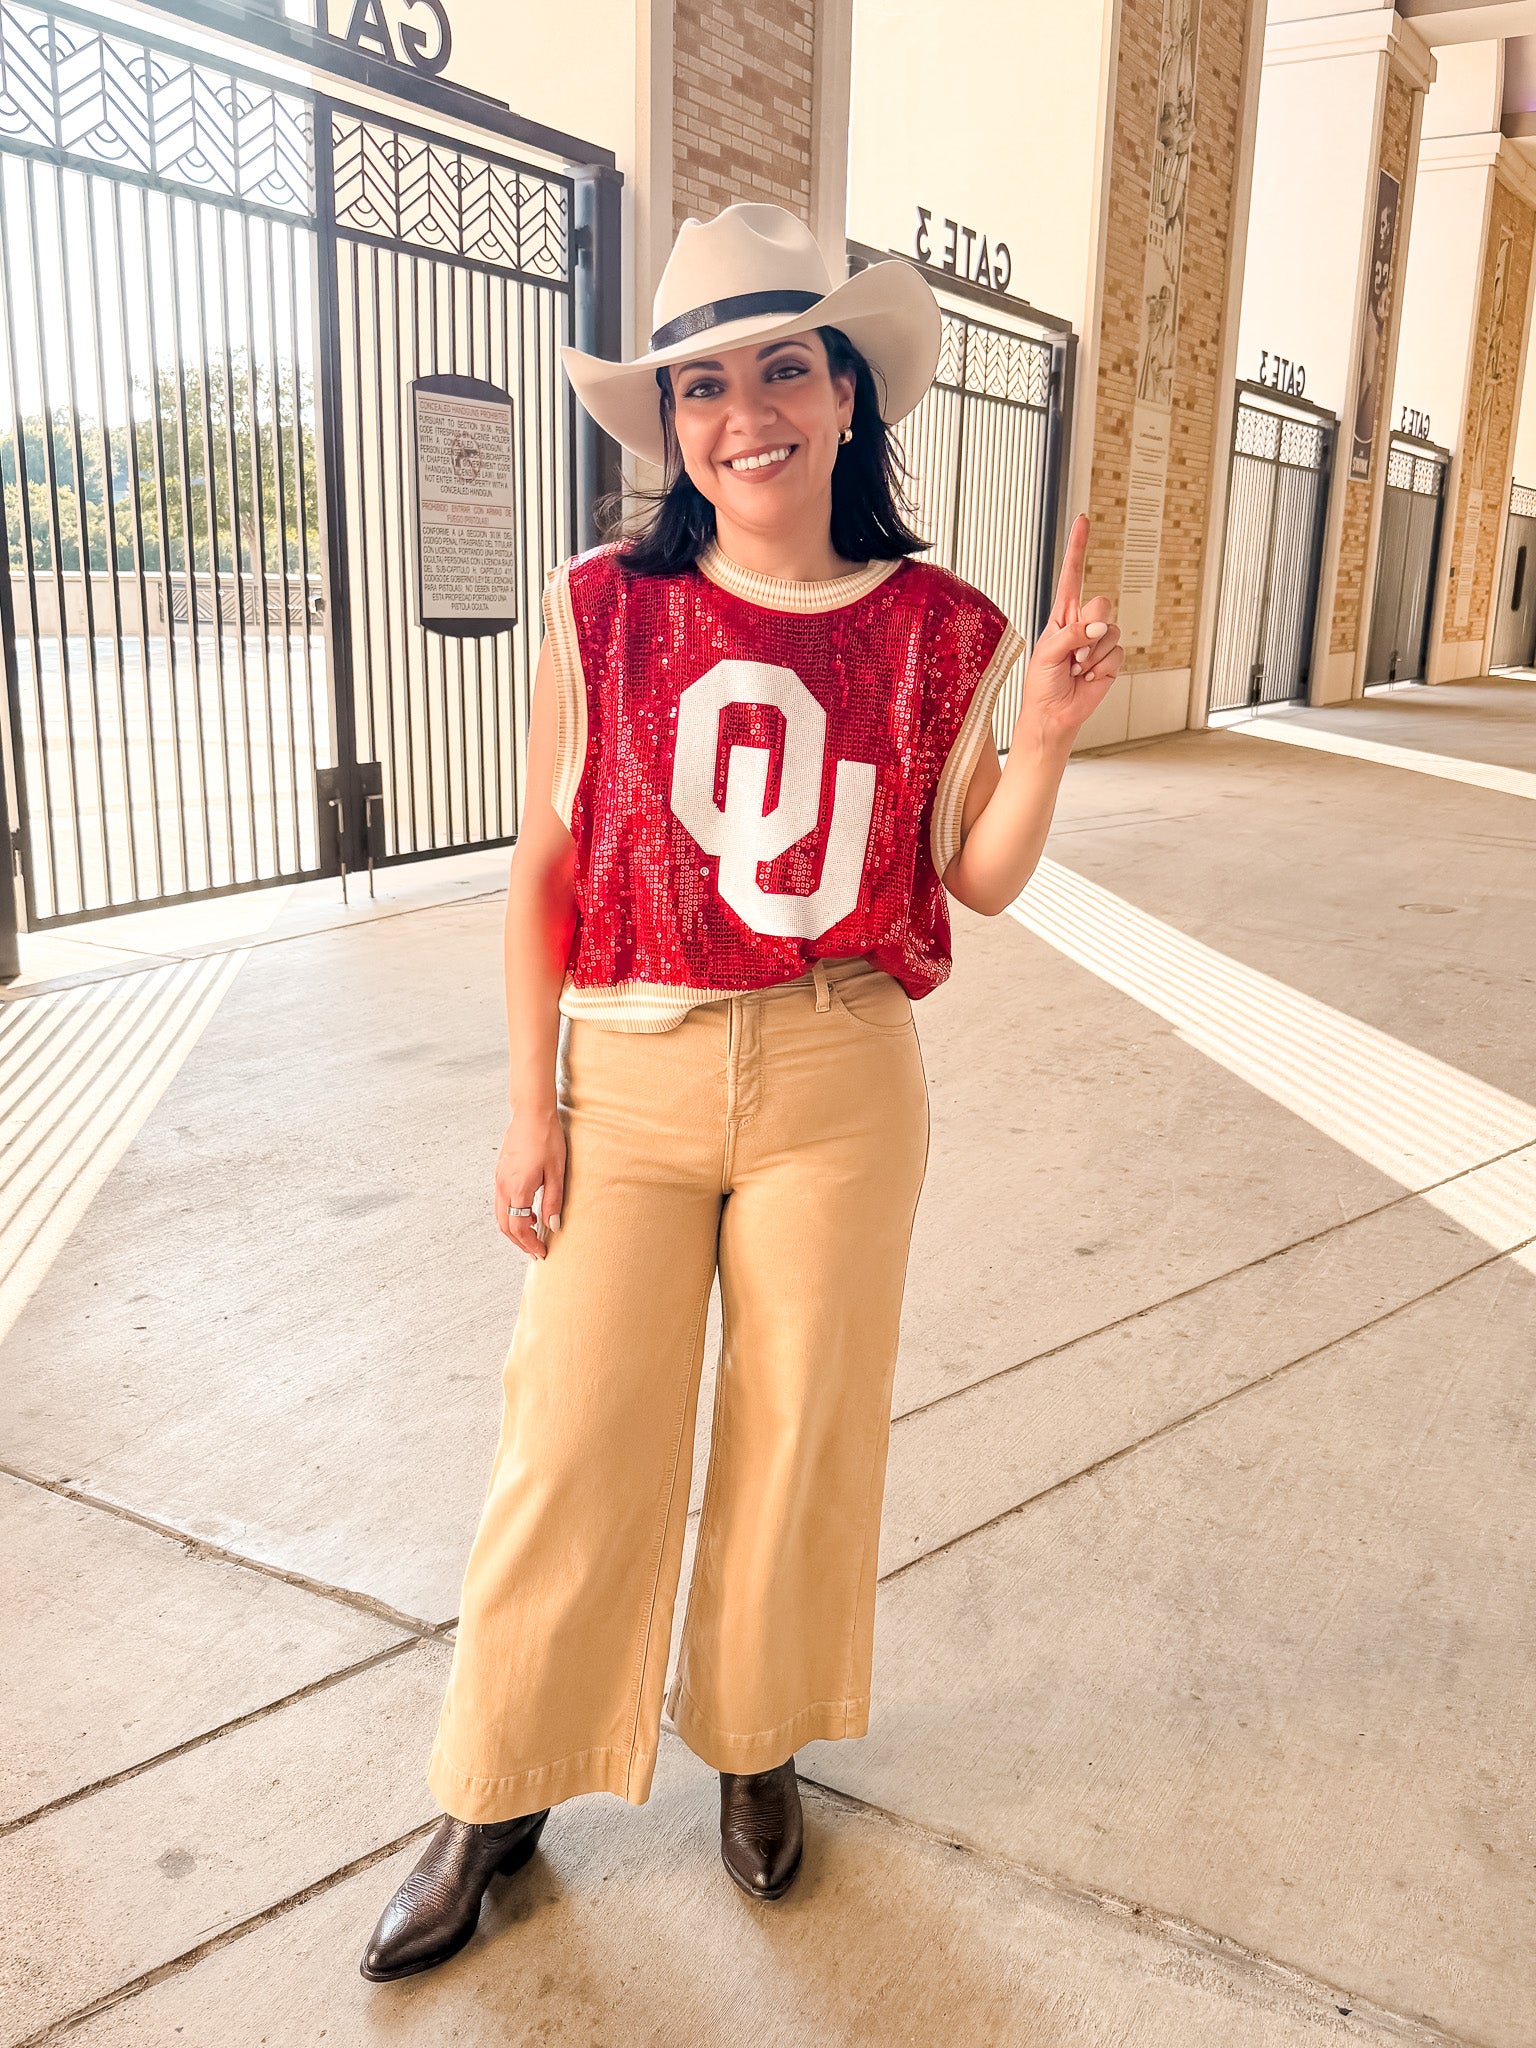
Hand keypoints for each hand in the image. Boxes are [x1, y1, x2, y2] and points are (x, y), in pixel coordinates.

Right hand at [493, 1105, 565, 1259]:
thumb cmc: (546, 1139)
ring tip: (533, 1235)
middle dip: (520, 1242)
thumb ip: (554, 1200)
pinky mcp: (500, 1173)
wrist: (531, 1113)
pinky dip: (512, 1214)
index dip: (530, 1243)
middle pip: (505, 1225)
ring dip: (514, 1229)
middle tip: (535, 1251)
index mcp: (518, 1188)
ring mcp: (499, 1179)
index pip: (519, 1227)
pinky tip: (529, 1212)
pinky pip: (501, 1202)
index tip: (542, 1252)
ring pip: (500, 1215)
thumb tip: (554, 1225)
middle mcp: (503, 1186)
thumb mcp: (556, 1172)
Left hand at [1016, 514, 1122, 746]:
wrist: (1053, 714)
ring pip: (1111, 631)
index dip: (1078, 548)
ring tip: (1075, 670)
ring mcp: (1099, 641)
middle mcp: (1083, 624)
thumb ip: (1070, 634)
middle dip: (1089, 627)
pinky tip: (1087, 679)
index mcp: (1062, 615)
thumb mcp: (1046, 653)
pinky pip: (1116, 653)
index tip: (1083, 519)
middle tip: (1073, 653)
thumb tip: (1098, 626)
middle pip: (1101, 603)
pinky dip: (1100, 669)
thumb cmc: (1041, 683)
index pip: (1072, 575)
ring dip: (1091, 655)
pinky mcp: (1111, 660)